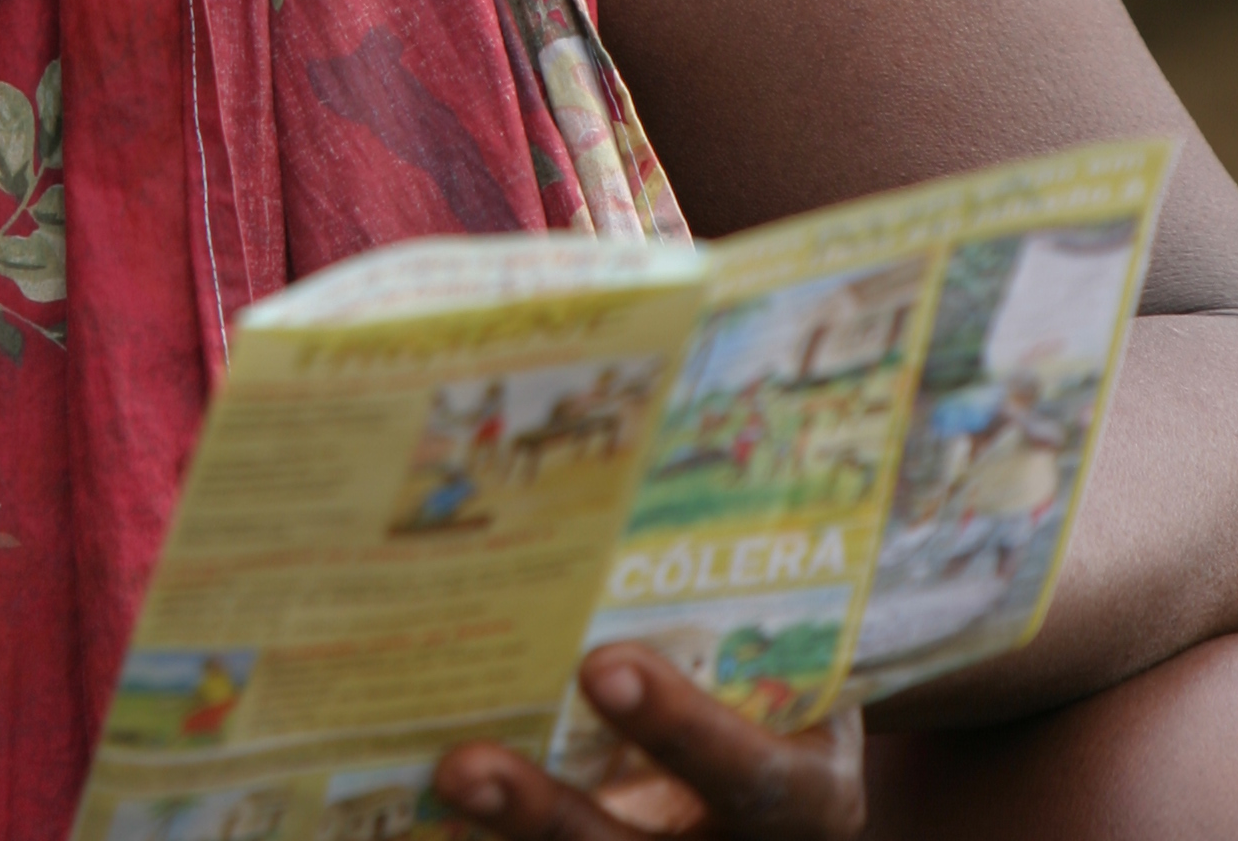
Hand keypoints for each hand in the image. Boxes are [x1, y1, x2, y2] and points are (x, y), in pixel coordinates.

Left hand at [434, 648, 865, 837]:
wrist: (811, 795)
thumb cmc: (807, 694)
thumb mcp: (812, 666)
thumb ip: (755, 609)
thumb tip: (691, 437)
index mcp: (806, 797)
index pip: (750, 776)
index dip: (677, 727)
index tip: (602, 665)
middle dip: (545, 812)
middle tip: (464, 766)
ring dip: (504, 828)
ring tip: (442, 777)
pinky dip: (486, 836)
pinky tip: (425, 799)